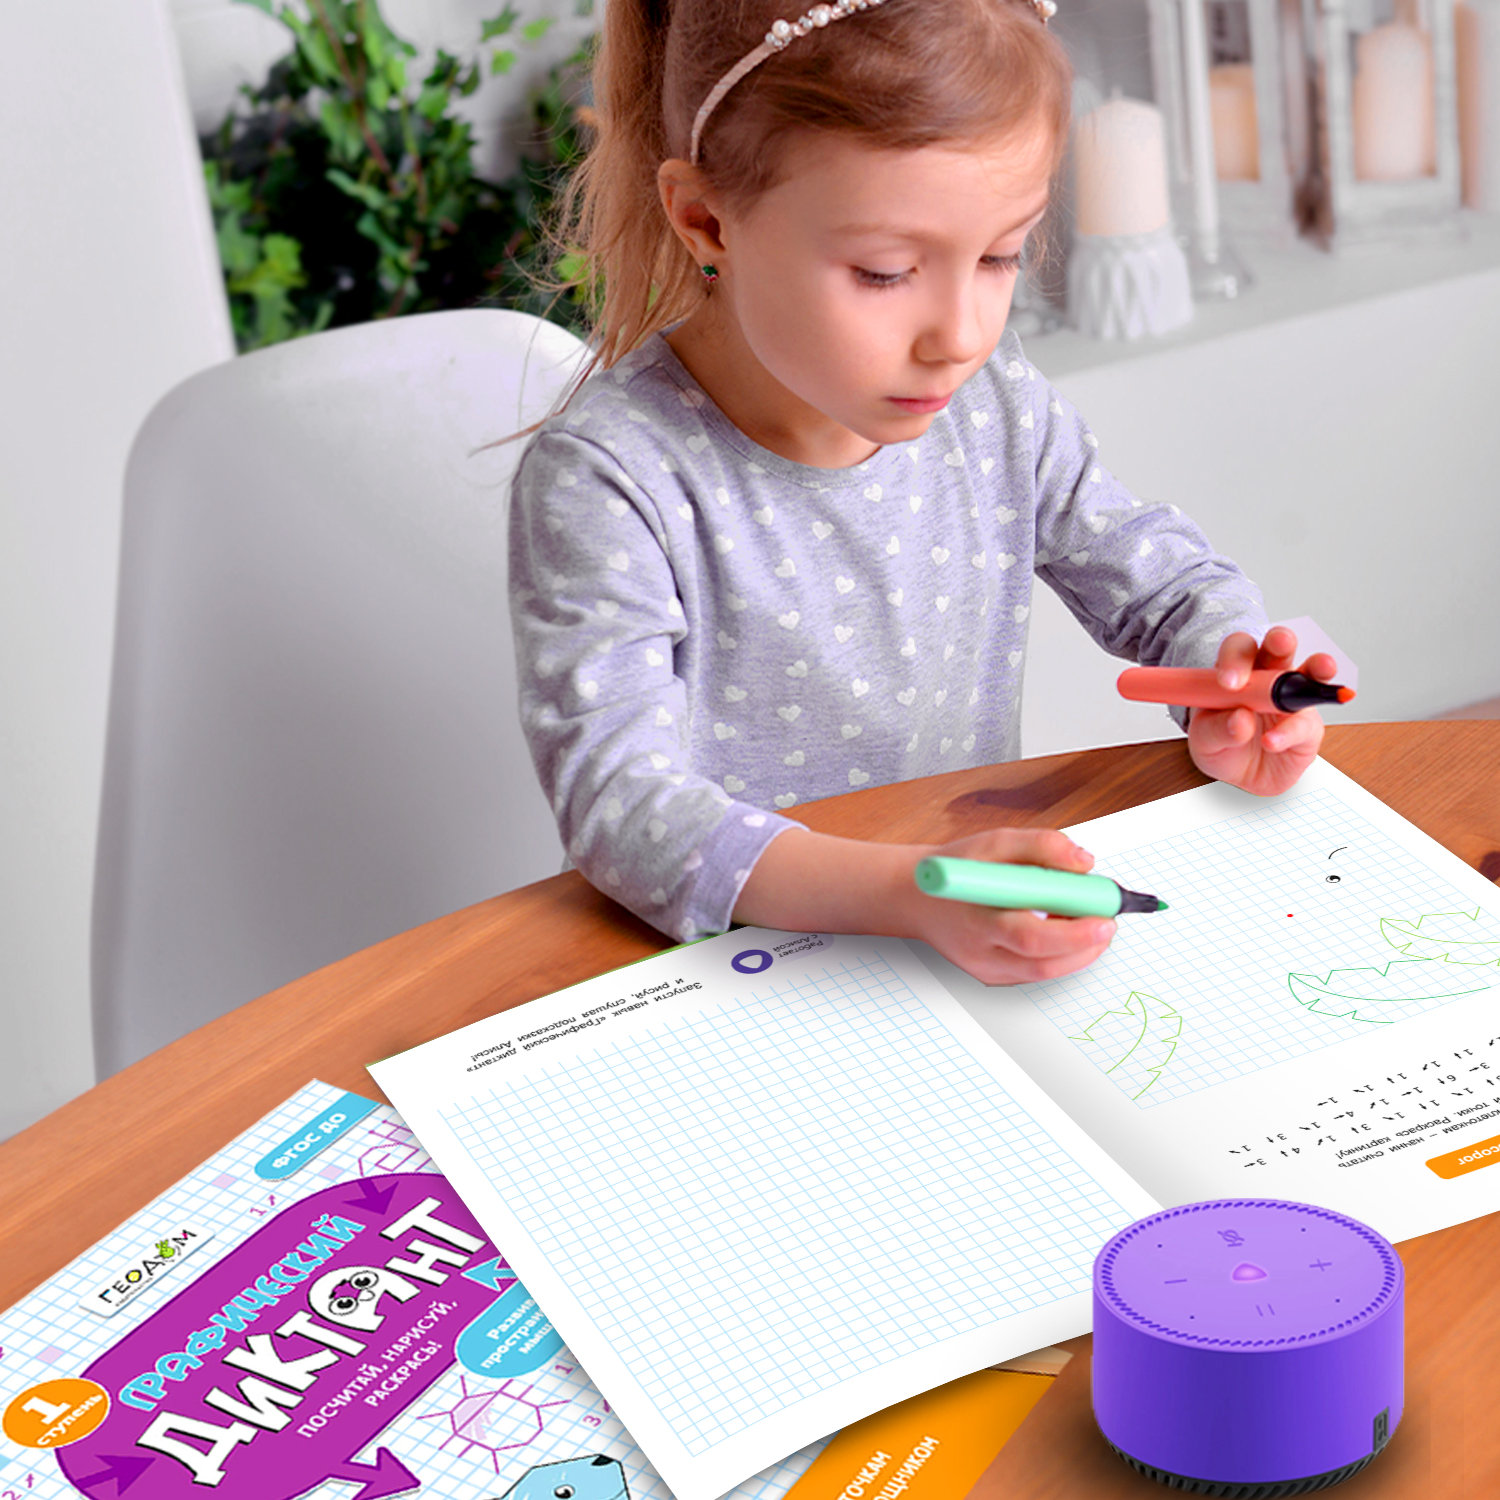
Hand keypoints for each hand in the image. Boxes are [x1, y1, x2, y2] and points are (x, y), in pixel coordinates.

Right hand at [907, 827, 1116, 985]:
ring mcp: (986, 970)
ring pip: (1045, 972)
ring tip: (1089, 922)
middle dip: (1086, 945)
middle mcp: (980, 952)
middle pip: (1043, 964)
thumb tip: (1084, 863)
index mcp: (977, 917)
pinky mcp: (992, 976)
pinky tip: (1064, 930)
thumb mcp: (995, 842)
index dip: (1075, 931)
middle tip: (1107, 921)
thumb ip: (1041, 846)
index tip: (1105, 913)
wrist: (915, 896)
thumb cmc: (956, 869)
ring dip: (1079, 951)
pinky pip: (1037, 971)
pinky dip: (1060, 954)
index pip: (1031, 936)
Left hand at [1187, 626, 1336, 796]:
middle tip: (1280, 643)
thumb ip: (1217, 729)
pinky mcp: (1308, 727)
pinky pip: (1304, 724)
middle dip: (1281, 641)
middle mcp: (1268, 678)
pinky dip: (1290, 731)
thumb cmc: (1222, 743)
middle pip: (1277, 649)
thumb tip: (1240, 720)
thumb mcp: (1204, 739)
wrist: (1242, 775)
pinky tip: (1273, 741)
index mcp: (1238, 672)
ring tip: (1323, 666)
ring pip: (1310, 674)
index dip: (1235, 660)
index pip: (1238, 651)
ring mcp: (1293, 699)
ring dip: (1318, 666)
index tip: (1228, 682)